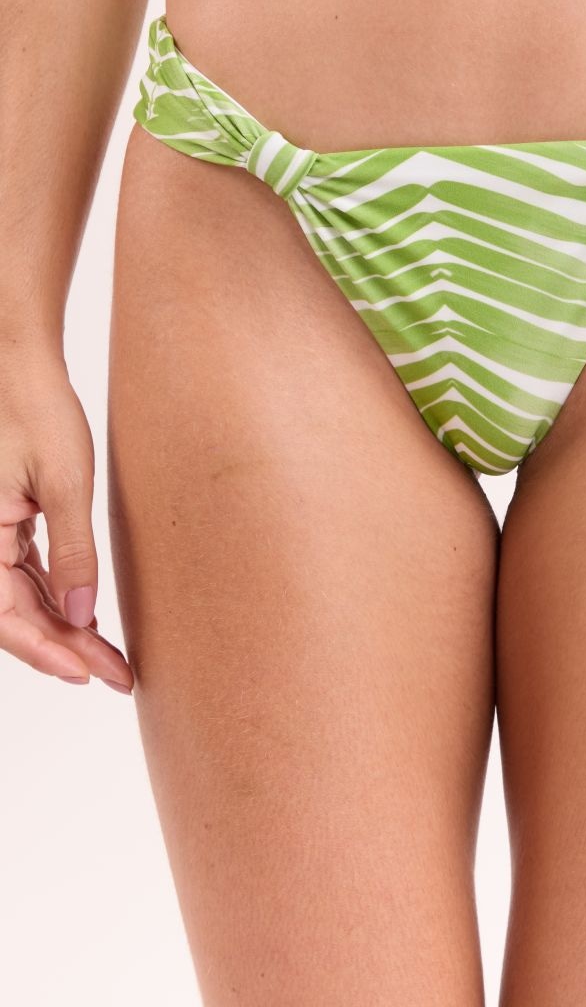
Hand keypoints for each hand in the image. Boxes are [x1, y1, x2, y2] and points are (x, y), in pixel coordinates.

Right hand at [0, 355, 131, 692]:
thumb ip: (72, 553)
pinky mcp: (2, 525)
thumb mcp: (64, 483)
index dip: (46, 652)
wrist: (21, 365)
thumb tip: (80, 615)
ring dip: (63, 630)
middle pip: (14, 616)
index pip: (3, 617)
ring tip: (111, 658)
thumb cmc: (37, 411)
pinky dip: (54, 599)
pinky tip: (88, 619)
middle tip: (118, 677)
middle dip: (65, 650)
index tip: (89, 675)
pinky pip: (22, 576)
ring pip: (20, 600)